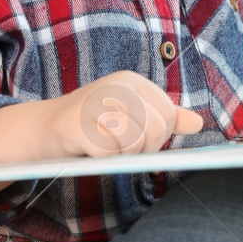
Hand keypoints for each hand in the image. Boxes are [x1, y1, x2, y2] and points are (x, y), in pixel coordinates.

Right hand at [58, 71, 205, 156]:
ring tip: (107, 148)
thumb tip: (198, 123)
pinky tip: (90, 149)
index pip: (168, 114)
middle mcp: (115, 86)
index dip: (161, 137)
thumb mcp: (131, 115)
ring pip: (133, 142)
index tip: (144, 142)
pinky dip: (103, 159)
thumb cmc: (92, 124)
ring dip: (122, 155)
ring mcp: (95, 103)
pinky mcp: (76, 124)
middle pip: (155, 129)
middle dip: (145, 149)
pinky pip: (107, 152)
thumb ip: (164, 118)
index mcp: (131, 82)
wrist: (44, 129)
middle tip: (126, 150)